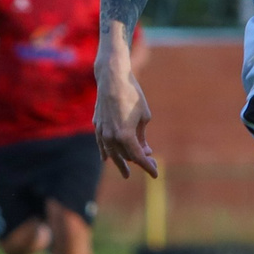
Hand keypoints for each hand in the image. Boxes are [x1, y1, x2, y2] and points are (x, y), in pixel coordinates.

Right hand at [93, 54, 157, 179]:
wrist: (112, 78)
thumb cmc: (132, 95)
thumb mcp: (144, 116)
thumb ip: (142, 136)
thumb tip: (143, 149)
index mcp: (125, 136)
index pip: (138, 157)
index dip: (148, 167)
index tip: (156, 174)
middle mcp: (111, 137)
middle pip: (126, 156)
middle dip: (139, 161)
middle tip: (150, 163)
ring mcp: (102, 132)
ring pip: (112, 153)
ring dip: (121, 162)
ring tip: (126, 172)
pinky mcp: (97, 125)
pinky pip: (101, 144)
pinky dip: (105, 152)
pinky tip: (106, 159)